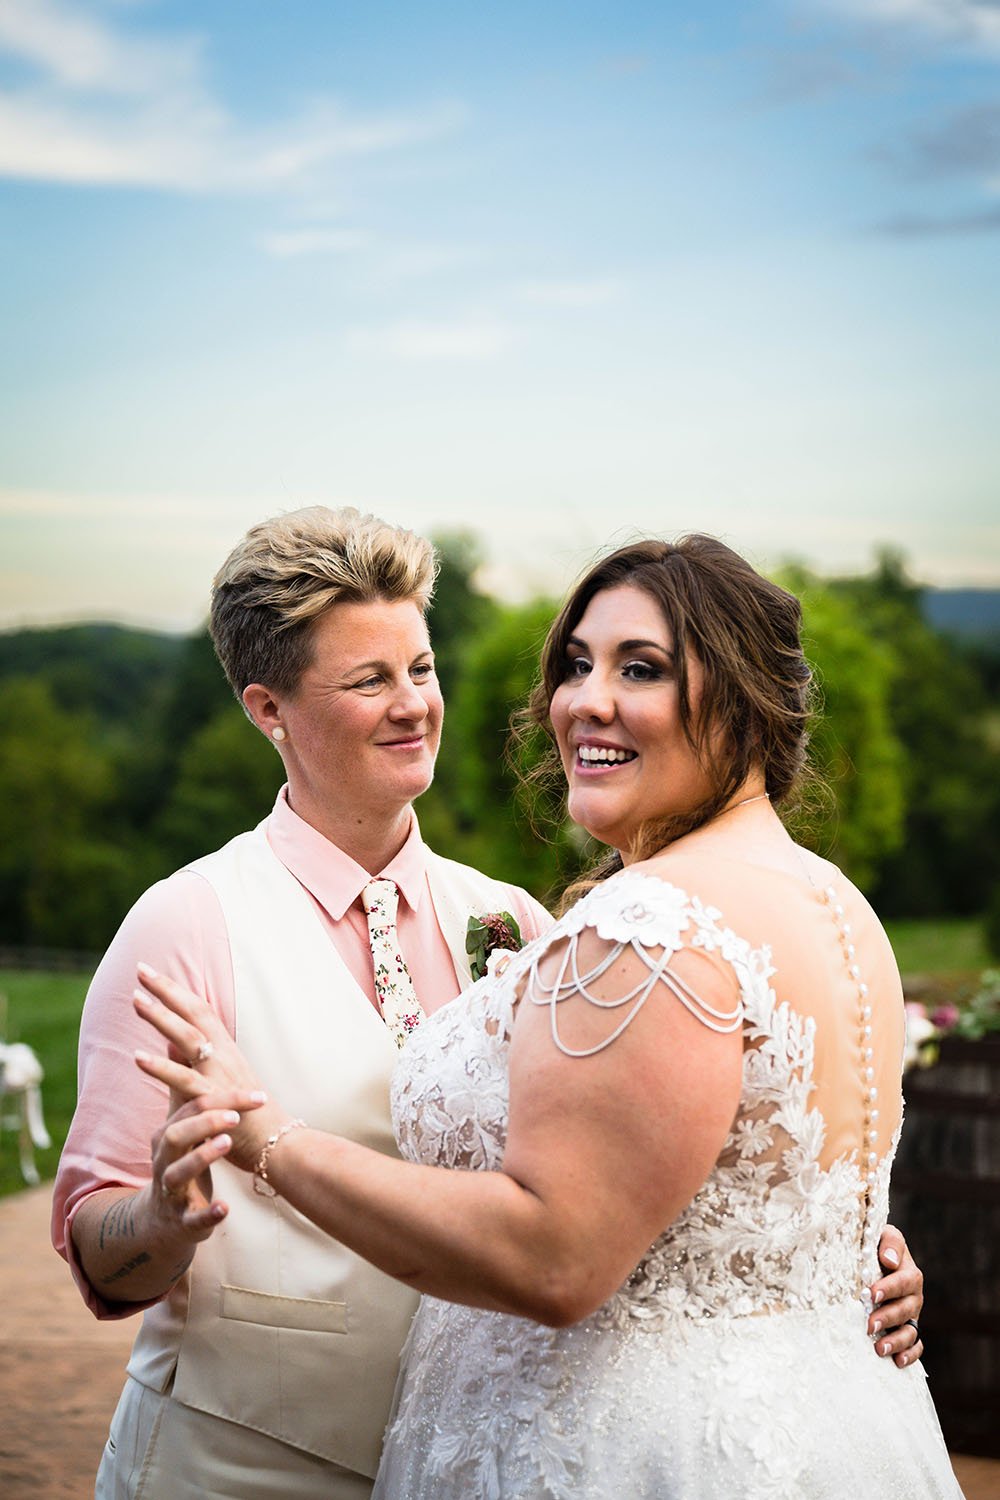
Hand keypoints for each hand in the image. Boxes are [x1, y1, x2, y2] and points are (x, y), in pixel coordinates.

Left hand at [134, 963, 280, 1172]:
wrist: (277, 1145)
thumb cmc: (249, 1116)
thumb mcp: (220, 1081)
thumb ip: (192, 1062)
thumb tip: (167, 1043)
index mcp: (226, 1049)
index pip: (199, 1010)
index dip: (175, 990)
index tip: (150, 973)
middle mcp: (224, 1055)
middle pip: (194, 1013)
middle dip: (167, 990)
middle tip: (141, 969)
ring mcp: (220, 1074)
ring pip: (189, 1038)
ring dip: (162, 1018)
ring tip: (136, 1000)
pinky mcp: (214, 1099)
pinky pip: (184, 1079)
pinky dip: (160, 1067)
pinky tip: (137, 1057)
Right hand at [149, 1095, 246, 1237]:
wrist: (162, 1220)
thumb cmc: (181, 1166)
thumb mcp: (183, 1133)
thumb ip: (190, 1100)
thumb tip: (187, 1053)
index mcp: (168, 1137)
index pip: (192, 1109)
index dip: (224, 1100)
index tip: (258, 1096)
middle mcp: (165, 1161)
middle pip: (176, 1135)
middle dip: (205, 1122)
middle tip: (235, 1116)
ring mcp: (171, 1192)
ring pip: (178, 1174)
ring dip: (202, 1157)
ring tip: (227, 1143)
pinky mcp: (182, 1221)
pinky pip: (192, 1219)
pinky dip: (208, 1214)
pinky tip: (224, 1208)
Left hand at [870, 1224, 923, 1366]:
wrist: (872, 1258)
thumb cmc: (874, 1245)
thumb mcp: (881, 1235)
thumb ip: (889, 1242)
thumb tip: (889, 1260)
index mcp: (909, 1272)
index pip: (905, 1280)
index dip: (890, 1288)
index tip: (872, 1294)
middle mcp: (913, 1295)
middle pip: (906, 1309)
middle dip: (888, 1318)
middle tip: (869, 1324)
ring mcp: (911, 1314)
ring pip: (911, 1331)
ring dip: (897, 1341)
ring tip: (879, 1349)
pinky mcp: (908, 1329)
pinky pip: (915, 1345)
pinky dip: (910, 1354)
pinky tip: (897, 1361)